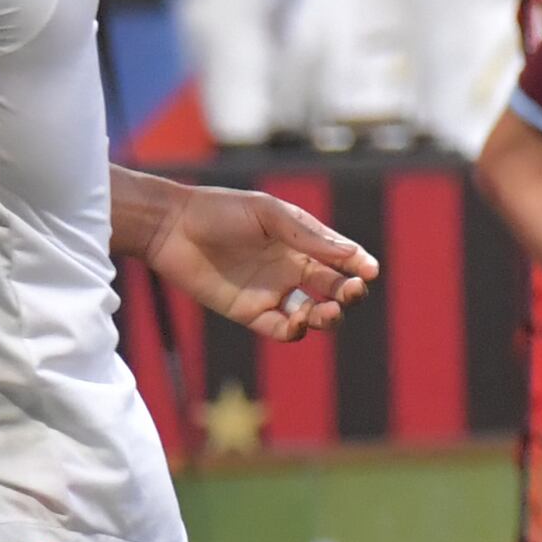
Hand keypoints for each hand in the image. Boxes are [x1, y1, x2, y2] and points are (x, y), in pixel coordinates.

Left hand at [144, 184, 379, 340]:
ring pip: (314, 313)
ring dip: (329, 316)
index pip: (340, 258)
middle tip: (352, 291)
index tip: (369, 270)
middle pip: (333, 288)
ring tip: (328, 311)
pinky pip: (283, 329)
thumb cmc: (220, 211)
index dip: (359, 265)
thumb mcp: (268, 214)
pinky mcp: (250, 313)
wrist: (172, 228)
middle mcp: (290, 268)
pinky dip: (297, 330)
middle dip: (349, 292)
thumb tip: (350, 253)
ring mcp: (272, 292)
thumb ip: (307, 235)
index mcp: (300, 241)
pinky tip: (298, 318)